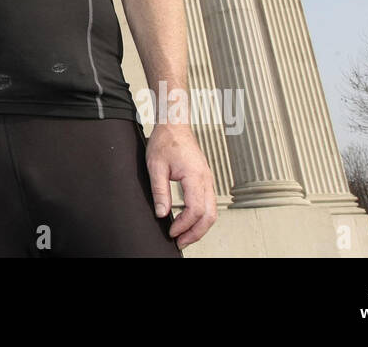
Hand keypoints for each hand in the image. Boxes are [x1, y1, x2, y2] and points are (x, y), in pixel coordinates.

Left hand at [144, 124, 216, 248]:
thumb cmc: (166, 140)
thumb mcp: (155, 166)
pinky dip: (201, 217)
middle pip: (209, 215)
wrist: (174, 125)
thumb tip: (162, 213)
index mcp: (195, 176)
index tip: (172, 232)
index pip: (195, 210)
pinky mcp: (205, 180)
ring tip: (184, 236)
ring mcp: (208, 179)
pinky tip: (189, 222)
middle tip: (181, 242)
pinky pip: (209, 203)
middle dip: (196, 233)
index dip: (184, 225)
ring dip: (200, 227)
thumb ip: (160, 191)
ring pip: (212, 211)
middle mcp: (206, 179)